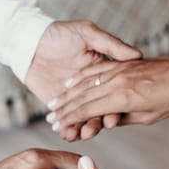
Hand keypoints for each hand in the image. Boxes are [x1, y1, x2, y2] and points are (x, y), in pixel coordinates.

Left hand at [25, 21, 141, 140]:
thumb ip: (111, 45)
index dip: (114, 109)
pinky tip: (66, 135)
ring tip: (78, 135)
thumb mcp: (88, 33)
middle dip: (96, 124)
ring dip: (82, 129)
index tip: (112, 119)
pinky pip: (66, 123)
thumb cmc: (61, 33)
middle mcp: (92, 90)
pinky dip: (67, 130)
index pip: (113, 95)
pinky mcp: (60, 107)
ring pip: (84, 120)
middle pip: (99, 112)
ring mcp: (76, 100)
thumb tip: (137, 54)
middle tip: (91, 131)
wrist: (31, 42)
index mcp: (103, 75)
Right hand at [48, 43, 168, 138]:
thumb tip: (106, 121)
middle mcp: (117, 83)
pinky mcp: (124, 64)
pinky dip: (82, 76)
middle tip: (50, 117)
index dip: (70, 119)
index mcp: (122, 100)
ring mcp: (120, 71)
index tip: (58, 126)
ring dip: (68, 93)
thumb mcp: (149, 116)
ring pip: (86, 82)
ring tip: (54, 102)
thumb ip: (124, 118)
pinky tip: (71, 81)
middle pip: (82, 96)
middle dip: (64, 108)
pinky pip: (97, 69)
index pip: (87, 110)